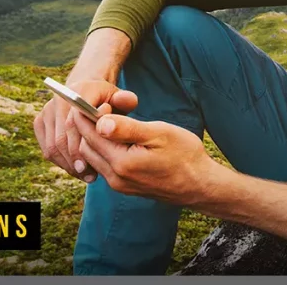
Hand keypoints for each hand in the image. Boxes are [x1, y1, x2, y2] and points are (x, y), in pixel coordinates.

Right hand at [33, 79, 138, 182]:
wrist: (88, 92)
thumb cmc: (109, 100)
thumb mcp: (121, 99)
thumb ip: (127, 100)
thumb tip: (125, 101)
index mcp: (78, 92)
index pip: (73, 123)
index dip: (80, 146)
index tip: (91, 165)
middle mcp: (58, 100)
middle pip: (61, 138)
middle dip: (75, 161)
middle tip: (90, 176)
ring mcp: (47, 111)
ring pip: (52, 147)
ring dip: (68, 165)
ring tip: (86, 175)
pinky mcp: (40, 122)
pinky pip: (47, 149)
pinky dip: (61, 162)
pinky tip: (76, 170)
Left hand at [68, 107, 217, 205]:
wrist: (200, 184)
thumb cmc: (185, 155)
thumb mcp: (159, 134)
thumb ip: (127, 128)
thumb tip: (100, 122)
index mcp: (122, 162)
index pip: (89, 134)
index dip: (87, 115)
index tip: (97, 100)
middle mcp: (115, 177)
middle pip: (86, 146)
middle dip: (88, 126)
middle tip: (105, 109)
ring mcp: (119, 184)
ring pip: (93, 157)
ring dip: (96, 139)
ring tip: (113, 122)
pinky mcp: (124, 187)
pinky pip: (103, 166)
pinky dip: (104, 150)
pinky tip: (120, 139)